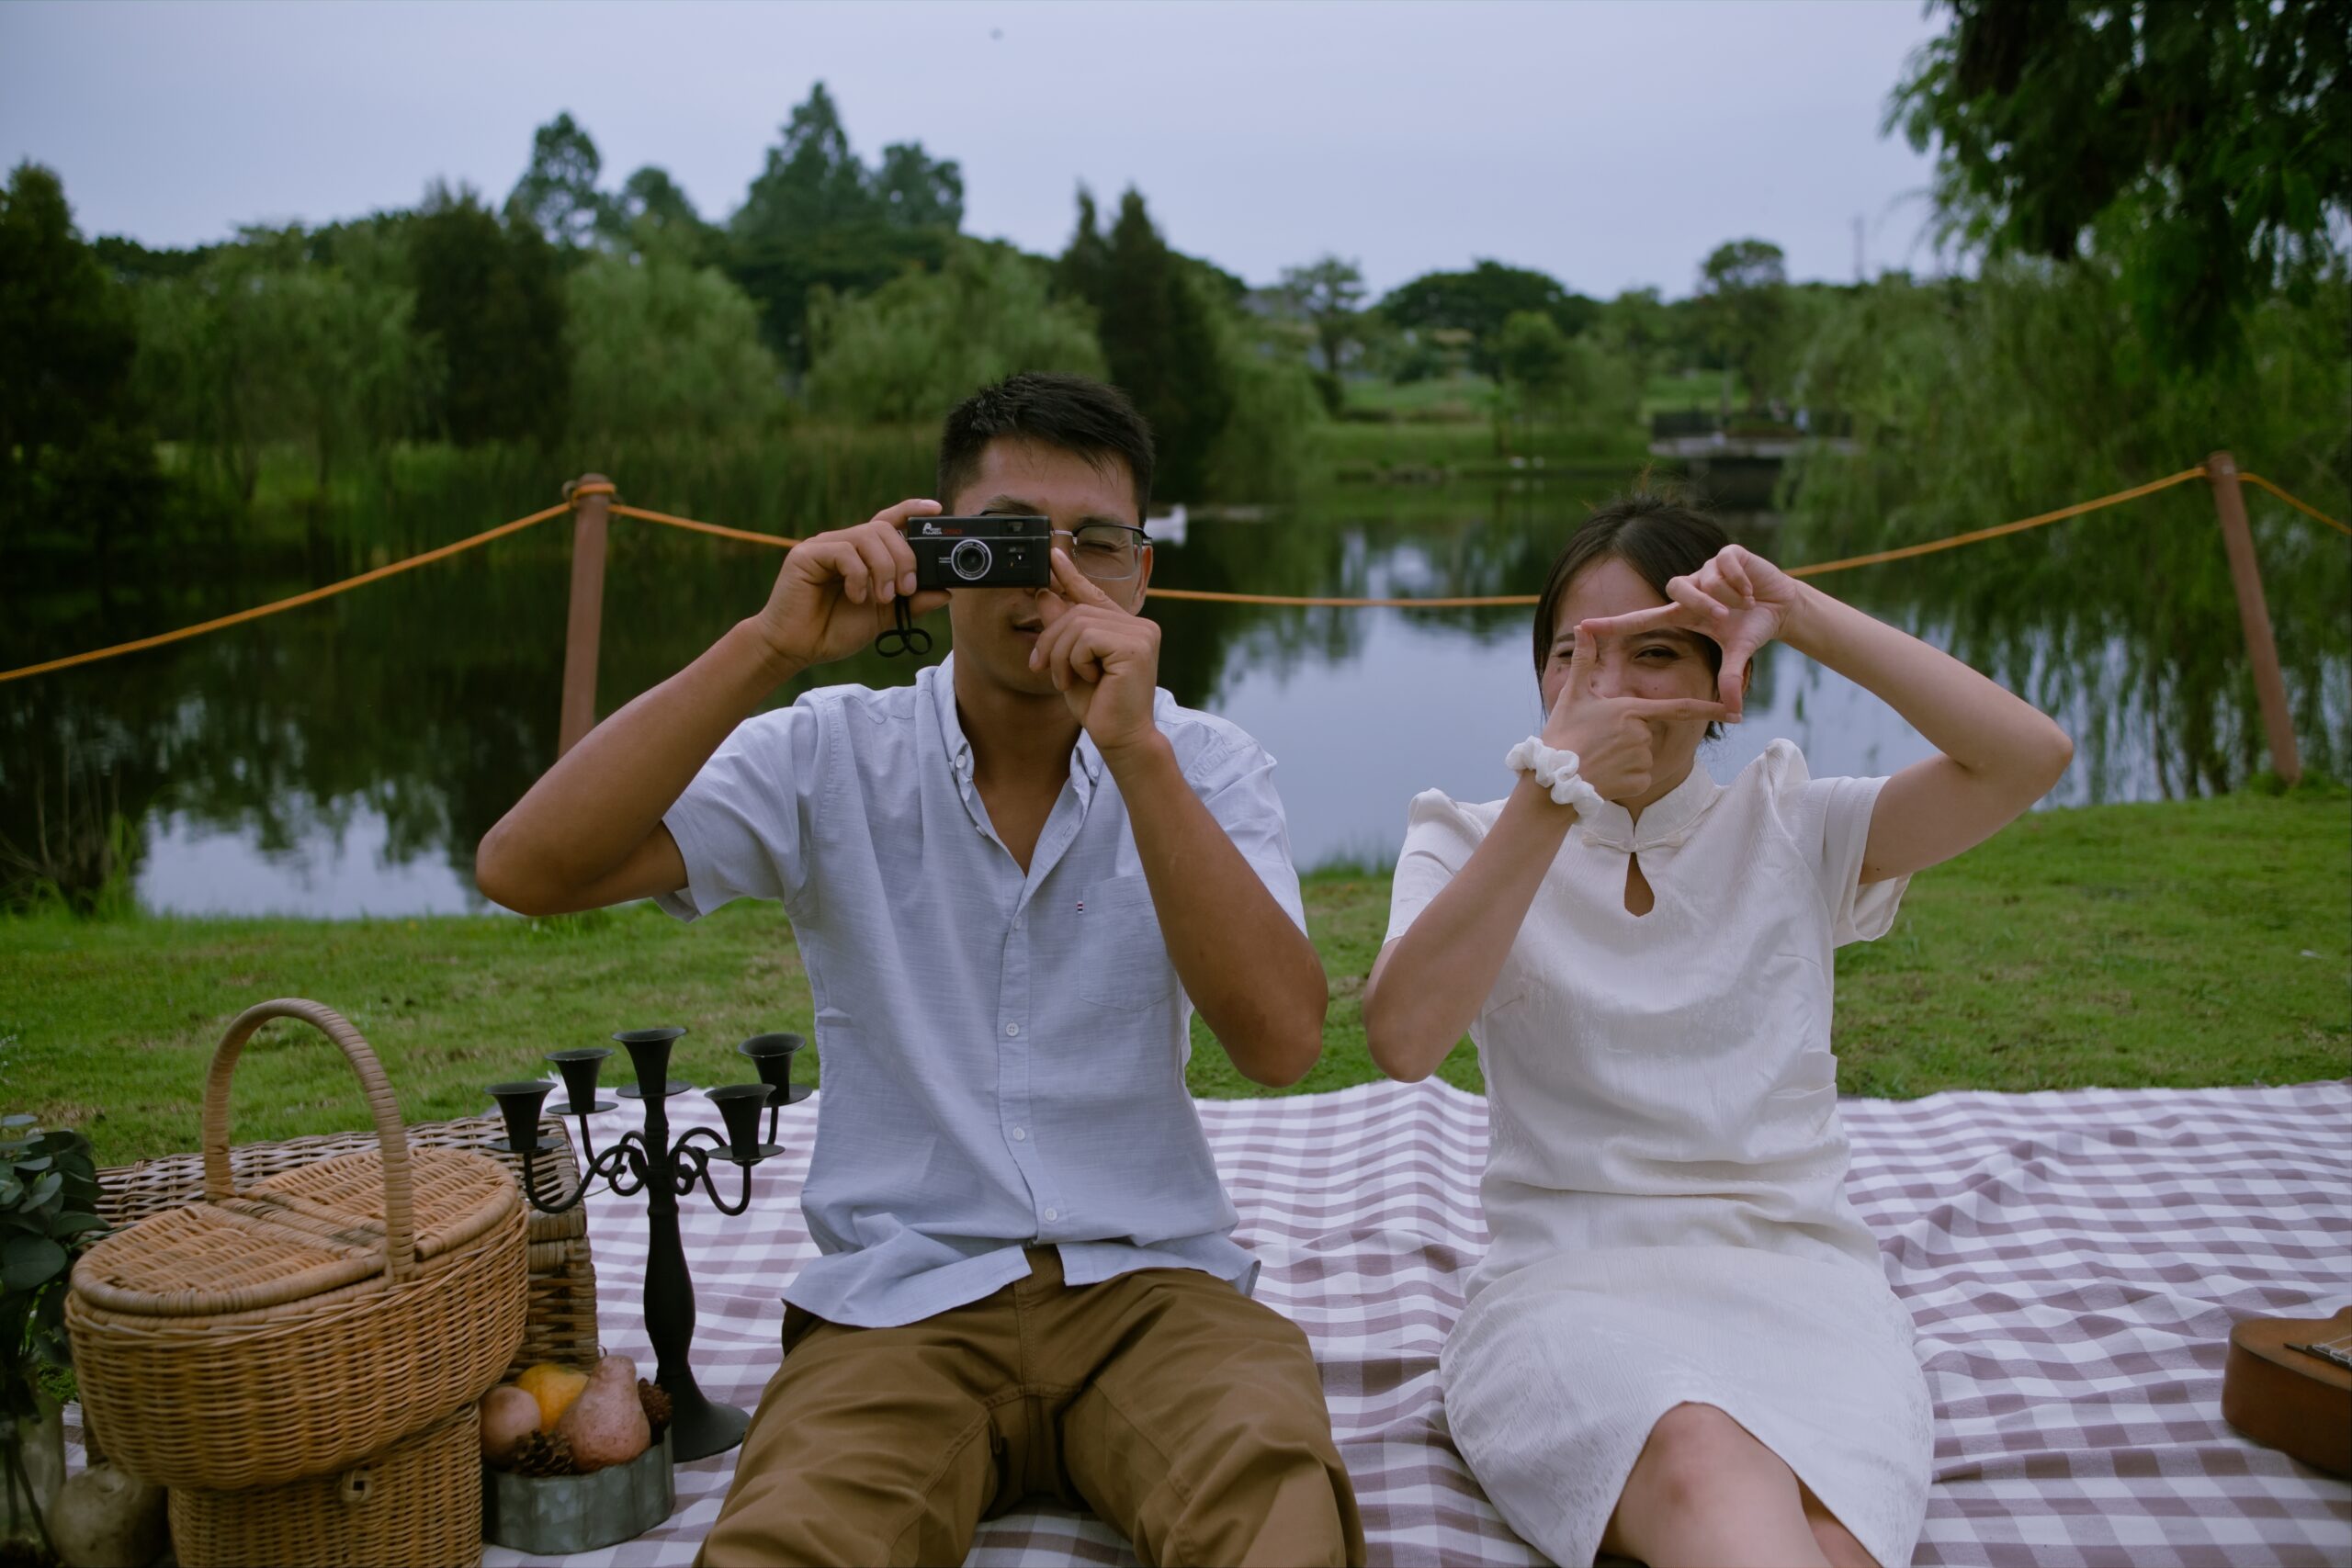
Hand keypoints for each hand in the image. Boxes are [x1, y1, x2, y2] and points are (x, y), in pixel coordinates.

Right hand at [753, 500, 951, 668]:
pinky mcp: (806, 554)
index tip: (937, 509)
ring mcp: (824, 546)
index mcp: (863, 554)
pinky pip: (843, 551)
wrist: (797, 648)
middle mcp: (844, 543)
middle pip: (885, 529)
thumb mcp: (884, 616)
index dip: (912, 510)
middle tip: (905, 590)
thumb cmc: (834, 629)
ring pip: (867, 536)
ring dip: (884, 568)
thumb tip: (945, 591)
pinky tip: (855, 597)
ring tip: (882, 597)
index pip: (890, 521)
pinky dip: (858, 575)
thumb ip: (912, 602)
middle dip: (904, 558)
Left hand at [1030, 548, 1161, 756]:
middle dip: (1051, 640)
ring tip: (1066, 680)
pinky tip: (1087, 679)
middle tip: (1043, 669)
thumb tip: (1045, 594)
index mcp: (1127, 628)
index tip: (1052, 555)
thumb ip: (1062, 630)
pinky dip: (1075, 661)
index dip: (1071, 575)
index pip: (1094, 594)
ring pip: (1078, 624)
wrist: (1121, 738)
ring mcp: (1141, 633)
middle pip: (1077, 611)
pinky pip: (1086, 639)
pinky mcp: (1136, 646)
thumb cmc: (1100, 706)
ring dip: (1060, 655)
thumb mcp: (1071, 663)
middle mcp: (1139, 625)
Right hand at [1541, 622, 1730, 801]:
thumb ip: (1584, 660)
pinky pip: (1640, 776)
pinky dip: (1625, 777)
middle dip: (1628, 737)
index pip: (1679, 708)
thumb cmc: (1563, 734)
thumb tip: (1583, 627)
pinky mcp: (1640, 782)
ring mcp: (1643, 760)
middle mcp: (1642, 734)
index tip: (1734, 710)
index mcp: (1631, 710)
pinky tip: (1604, 775)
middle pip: (1647, 732)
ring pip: (1643, 756)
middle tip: (1598, 741)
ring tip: (1598, 759)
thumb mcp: (1573, 695)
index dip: (1709, 708)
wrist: (1552, 780)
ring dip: (1625, 758)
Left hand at [1578, 543, 1802, 719]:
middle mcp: (1688, 589)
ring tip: (1745, 603)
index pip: (1640, 619)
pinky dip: (1742, 580)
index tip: (1583, 626)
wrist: (1781, 607)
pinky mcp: (1726, 554)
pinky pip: (1726, 563)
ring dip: (1729, 593)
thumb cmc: (1751, 629)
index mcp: (1682, 614)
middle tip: (1726, 616)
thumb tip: (1735, 711)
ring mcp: (1705, 569)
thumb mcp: (1739, 654)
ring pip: (1705, 577)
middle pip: (1677, 588)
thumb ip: (1730, 679)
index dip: (1613, 624)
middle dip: (1704, 604)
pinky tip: (1752, 590)